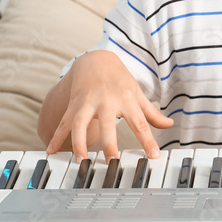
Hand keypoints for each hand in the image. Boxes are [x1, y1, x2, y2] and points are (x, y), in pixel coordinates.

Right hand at [44, 50, 172, 161]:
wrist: (95, 60)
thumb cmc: (119, 80)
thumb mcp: (137, 93)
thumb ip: (151, 112)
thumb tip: (169, 125)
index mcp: (126, 99)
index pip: (140, 122)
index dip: (148, 139)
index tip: (153, 156)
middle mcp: (106, 101)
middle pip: (108, 123)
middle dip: (109, 142)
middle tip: (112, 161)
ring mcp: (87, 102)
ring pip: (80, 123)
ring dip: (79, 142)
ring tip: (80, 161)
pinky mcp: (73, 105)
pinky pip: (63, 122)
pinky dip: (56, 137)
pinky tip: (51, 151)